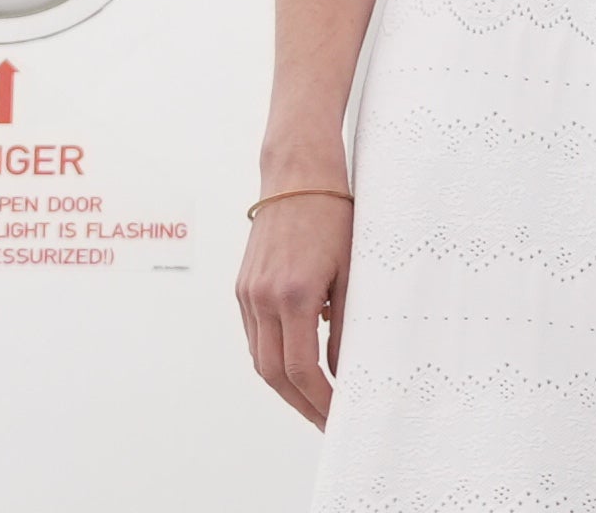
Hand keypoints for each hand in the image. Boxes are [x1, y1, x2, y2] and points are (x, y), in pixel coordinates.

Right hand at [237, 187, 354, 425]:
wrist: (297, 174)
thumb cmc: (333, 214)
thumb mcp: (352, 269)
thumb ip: (347, 322)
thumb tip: (343, 369)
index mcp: (295, 294)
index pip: (302, 368)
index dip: (320, 400)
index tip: (338, 417)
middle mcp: (263, 298)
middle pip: (273, 374)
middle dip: (301, 404)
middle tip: (326, 421)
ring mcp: (248, 293)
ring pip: (259, 359)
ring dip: (285, 386)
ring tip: (314, 401)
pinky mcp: (242, 287)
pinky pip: (254, 336)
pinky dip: (272, 358)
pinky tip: (295, 365)